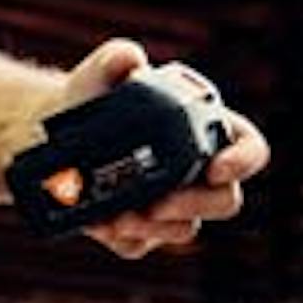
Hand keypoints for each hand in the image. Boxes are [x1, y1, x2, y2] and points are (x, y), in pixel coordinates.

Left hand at [23, 34, 268, 259]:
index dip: (244, 162)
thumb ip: (116, 58)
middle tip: (159, 202)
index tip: (216, 168)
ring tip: (122, 216)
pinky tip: (99, 221)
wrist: (52, 131)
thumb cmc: (92, 95)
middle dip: (195, 205)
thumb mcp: (100, 72)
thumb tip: (131, 59)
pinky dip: (122, 235)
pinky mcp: (141, 230)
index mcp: (206, 130)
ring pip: (185, 229)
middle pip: (225, 200)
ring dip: (156, 228)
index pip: (250, 149)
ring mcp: (172, 206)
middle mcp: (197, 173)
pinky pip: (141, 244)